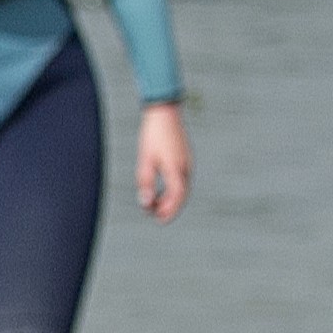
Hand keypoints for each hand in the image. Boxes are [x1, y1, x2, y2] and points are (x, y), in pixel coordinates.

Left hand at [134, 100, 190, 221]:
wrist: (164, 113)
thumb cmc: (153, 135)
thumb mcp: (145, 160)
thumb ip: (146, 182)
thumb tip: (146, 203)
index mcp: (176, 168)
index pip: (177, 197)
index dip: (169, 211)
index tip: (158, 220)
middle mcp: (186, 167)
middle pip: (181, 194)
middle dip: (169, 207)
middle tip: (154, 216)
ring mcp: (187, 162)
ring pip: (182, 187)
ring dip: (170, 199)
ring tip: (155, 205)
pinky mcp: (185, 158)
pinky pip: (181, 179)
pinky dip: (172, 189)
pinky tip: (161, 190)